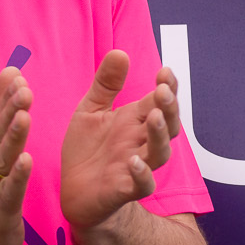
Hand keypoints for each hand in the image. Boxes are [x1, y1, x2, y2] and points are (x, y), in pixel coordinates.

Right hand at [0, 68, 35, 244]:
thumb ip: (0, 111)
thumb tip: (10, 72)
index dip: (4, 97)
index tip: (17, 75)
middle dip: (10, 110)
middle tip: (24, 89)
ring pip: (2, 158)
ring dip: (13, 137)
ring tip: (25, 117)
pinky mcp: (1, 210)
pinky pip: (10, 191)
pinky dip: (17, 176)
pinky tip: (26, 161)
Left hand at [60, 50, 181, 230]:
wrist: (75, 193)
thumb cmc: (88, 151)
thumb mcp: (91, 111)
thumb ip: (106, 85)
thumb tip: (120, 52)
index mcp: (135, 121)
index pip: (160, 101)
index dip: (167, 86)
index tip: (165, 70)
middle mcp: (141, 143)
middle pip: (168, 124)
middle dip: (169, 107)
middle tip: (163, 90)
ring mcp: (136, 167)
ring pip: (160, 152)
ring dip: (160, 135)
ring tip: (154, 117)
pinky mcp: (124, 190)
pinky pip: (142, 185)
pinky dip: (142, 174)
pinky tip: (134, 161)